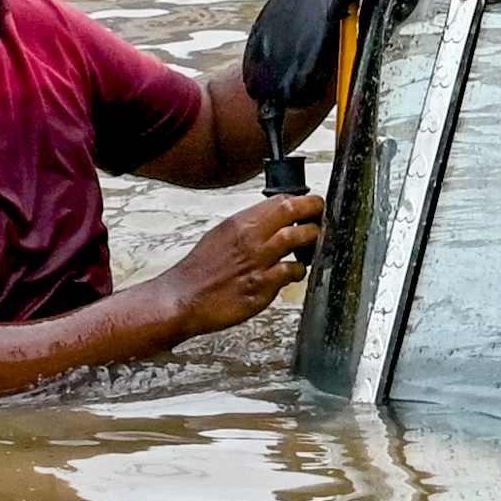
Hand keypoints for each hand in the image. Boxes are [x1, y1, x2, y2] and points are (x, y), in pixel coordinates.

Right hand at [162, 195, 320, 338]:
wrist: (180, 299)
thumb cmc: (199, 271)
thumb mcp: (221, 236)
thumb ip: (249, 227)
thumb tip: (275, 219)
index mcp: (238, 223)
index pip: (280, 200)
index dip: (303, 201)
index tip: (311, 207)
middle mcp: (249, 239)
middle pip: (292, 210)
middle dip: (315, 210)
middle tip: (321, 219)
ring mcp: (256, 262)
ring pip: (297, 237)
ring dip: (312, 239)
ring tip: (313, 246)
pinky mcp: (261, 286)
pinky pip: (291, 272)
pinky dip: (299, 271)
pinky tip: (295, 273)